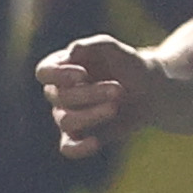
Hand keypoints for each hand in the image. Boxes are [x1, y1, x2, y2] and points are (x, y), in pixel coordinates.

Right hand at [35, 34, 159, 157]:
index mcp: (62, 67)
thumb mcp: (116, 49)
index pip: (44, 72)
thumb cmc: (128, 65)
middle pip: (60, 97)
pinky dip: (78, 147)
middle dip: (90, 93)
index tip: (83, 74)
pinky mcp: (79, 136)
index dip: (58, 75)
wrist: (149, 91)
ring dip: (92, 114)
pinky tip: (96, 142)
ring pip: (66, 121)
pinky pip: (67, 148)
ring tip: (115, 107)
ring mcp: (67, 115)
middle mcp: (59, 92)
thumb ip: (93, 45)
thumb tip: (70, 53)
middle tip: (119, 89)